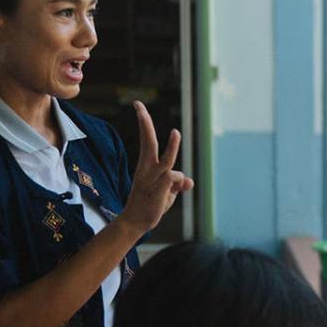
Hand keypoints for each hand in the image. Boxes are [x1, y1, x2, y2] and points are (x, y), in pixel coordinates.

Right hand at [119, 101, 194, 234]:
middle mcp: (147, 169)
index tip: (138, 105)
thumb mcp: (167, 191)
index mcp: (147, 165)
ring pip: (166, 160)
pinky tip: (173, 193)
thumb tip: (189, 180)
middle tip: (138, 105)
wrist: (137, 221)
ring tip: (176, 132)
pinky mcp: (158, 189)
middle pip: (148, 143)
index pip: (147, 140)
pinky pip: (174, 179)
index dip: (144, 123)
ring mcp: (152, 179)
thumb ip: (177, 183)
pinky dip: (179, 183)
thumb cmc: (151, 203)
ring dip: (172, 147)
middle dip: (145, 124)